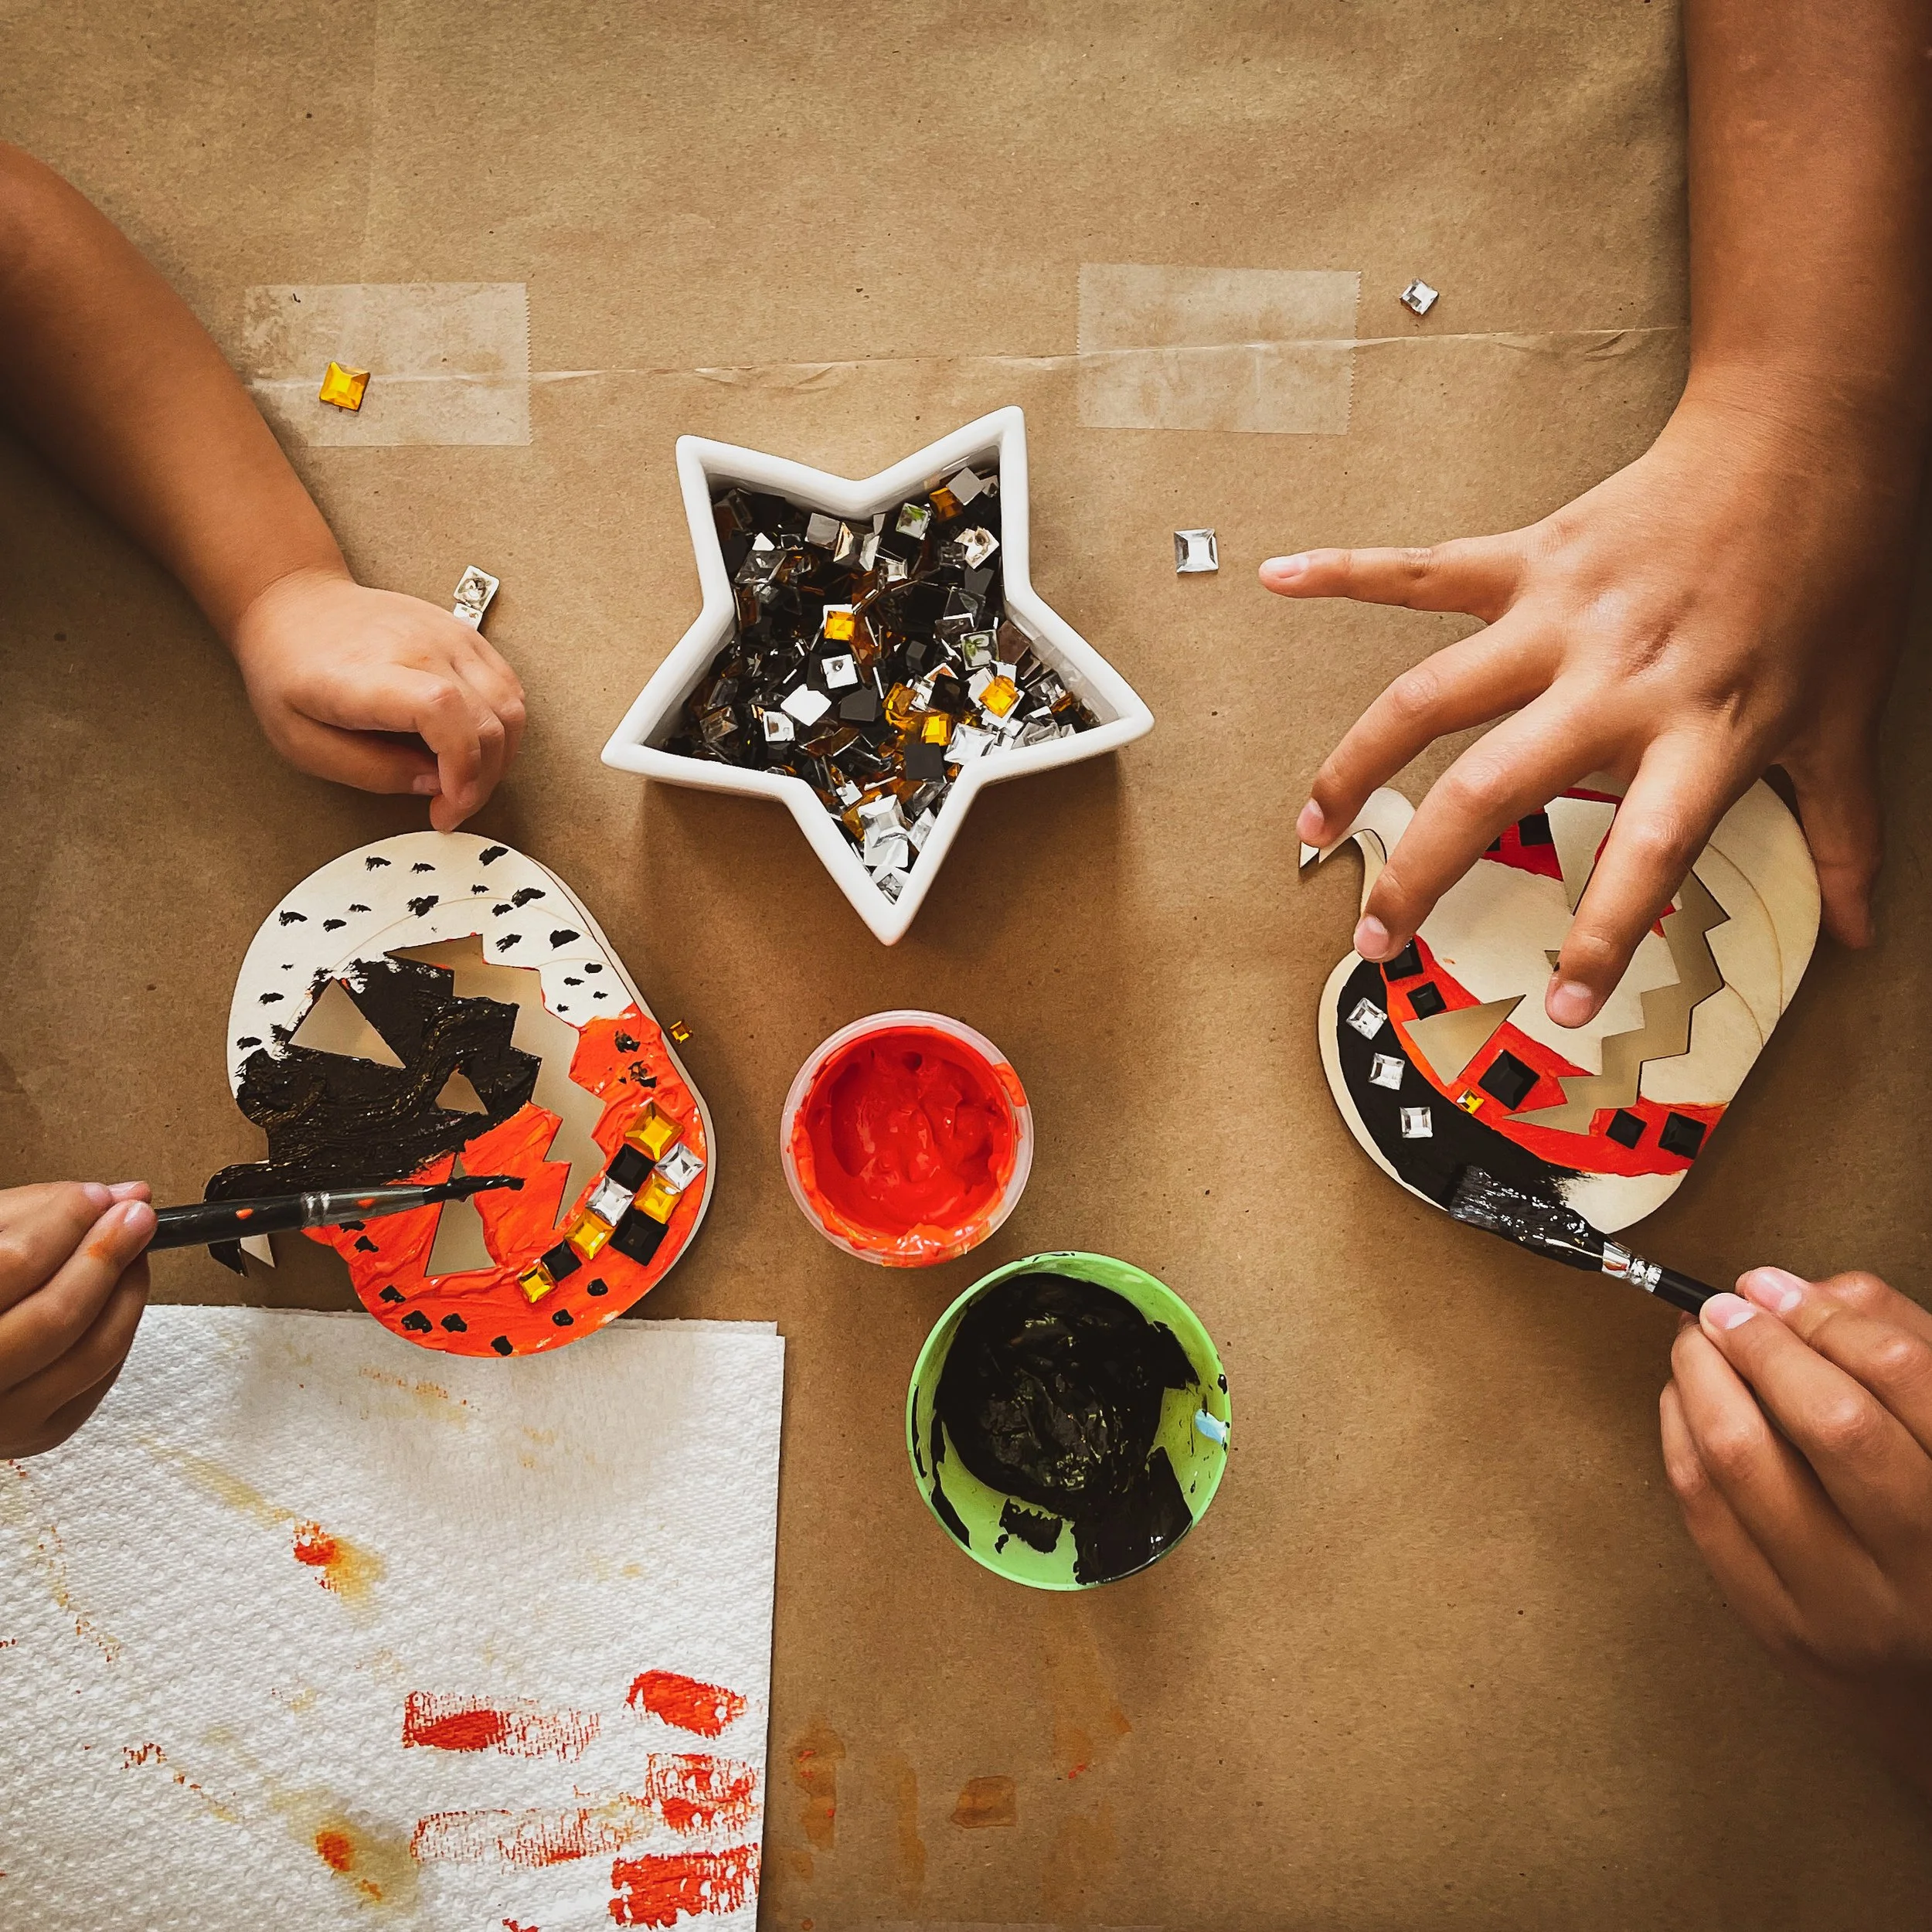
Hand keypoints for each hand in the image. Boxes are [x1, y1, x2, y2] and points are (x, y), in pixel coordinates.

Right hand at [0, 1182, 153, 1457]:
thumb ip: (36, 1211)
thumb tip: (121, 1195)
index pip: (13, 1265)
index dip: (66, 1223)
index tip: (100, 1197)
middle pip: (57, 1316)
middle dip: (107, 1256)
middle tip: (137, 1217)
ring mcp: (5, 1419)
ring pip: (93, 1351)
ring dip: (128, 1291)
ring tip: (135, 1251)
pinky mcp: (42, 1433)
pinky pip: (103, 1375)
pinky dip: (121, 1326)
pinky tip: (118, 1294)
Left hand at [230, 565, 526, 831]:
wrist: (296, 606)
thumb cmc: (291, 670)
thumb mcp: (302, 742)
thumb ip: (370, 772)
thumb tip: (432, 785)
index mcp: (368, 674)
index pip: (443, 711)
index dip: (461, 766)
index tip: (449, 802)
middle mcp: (418, 646)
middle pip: (489, 718)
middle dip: (482, 779)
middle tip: (454, 806)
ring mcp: (448, 635)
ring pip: (511, 706)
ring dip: (499, 756)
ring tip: (466, 778)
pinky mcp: (465, 634)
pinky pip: (509, 688)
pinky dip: (503, 726)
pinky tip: (475, 745)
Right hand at [1262, 384, 1918, 1026]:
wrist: (1809, 437)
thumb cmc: (1833, 574)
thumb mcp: (1848, 719)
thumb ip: (1848, 834)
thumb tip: (1863, 932)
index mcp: (1701, 731)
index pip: (1643, 857)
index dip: (1600, 937)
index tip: (1560, 1006)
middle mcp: (1615, 680)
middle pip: (1489, 789)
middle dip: (1419, 872)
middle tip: (1377, 936)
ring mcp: (1559, 618)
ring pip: (1427, 699)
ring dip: (1354, 765)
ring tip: (1312, 827)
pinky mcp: (1529, 558)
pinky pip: (1422, 570)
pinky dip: (1347, 572)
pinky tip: (1281, 580)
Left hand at [1661, 1266, 1931, 1803]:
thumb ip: (1903, 1352)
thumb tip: (1802, 1290)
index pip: (1903, 1376)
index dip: (1826, 1314)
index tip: (1773, 1285)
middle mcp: (1923, 1561)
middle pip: (1826, 1419)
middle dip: (1760, 1343)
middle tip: (1724, 1306)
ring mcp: (1846, 1605)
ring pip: (1744, 1461)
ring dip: (1701, 1380)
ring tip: (1695, 1342)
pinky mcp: (1777, 1629)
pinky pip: (1702, 1510)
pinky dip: (1678, 1436)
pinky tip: (1683, 1401)